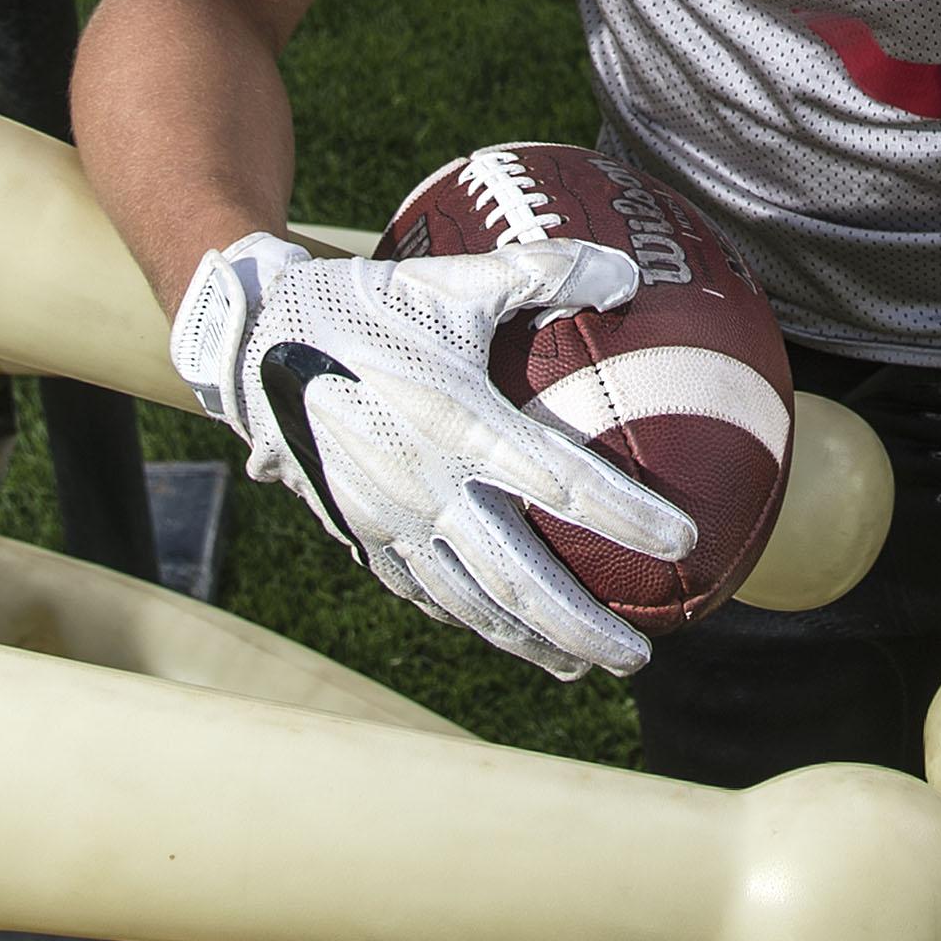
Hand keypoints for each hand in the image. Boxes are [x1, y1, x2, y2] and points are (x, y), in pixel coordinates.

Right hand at [170, 230, 700, 678]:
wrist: (255, 339)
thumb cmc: (366, 303)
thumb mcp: (454, 278)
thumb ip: (544, 271)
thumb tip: (629, 275)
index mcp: (459, 426)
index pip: (562, 482)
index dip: (629, 514)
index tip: (685, 541)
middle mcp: (425, 489)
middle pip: (519, 581)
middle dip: (583, 628)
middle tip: (639, 657)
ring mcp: (386, 522)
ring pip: (469, 603)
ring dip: (529, 642)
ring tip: (579, 669)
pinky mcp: (356, 534)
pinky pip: (421, 591)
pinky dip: (467, 619)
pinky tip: (498, 631)